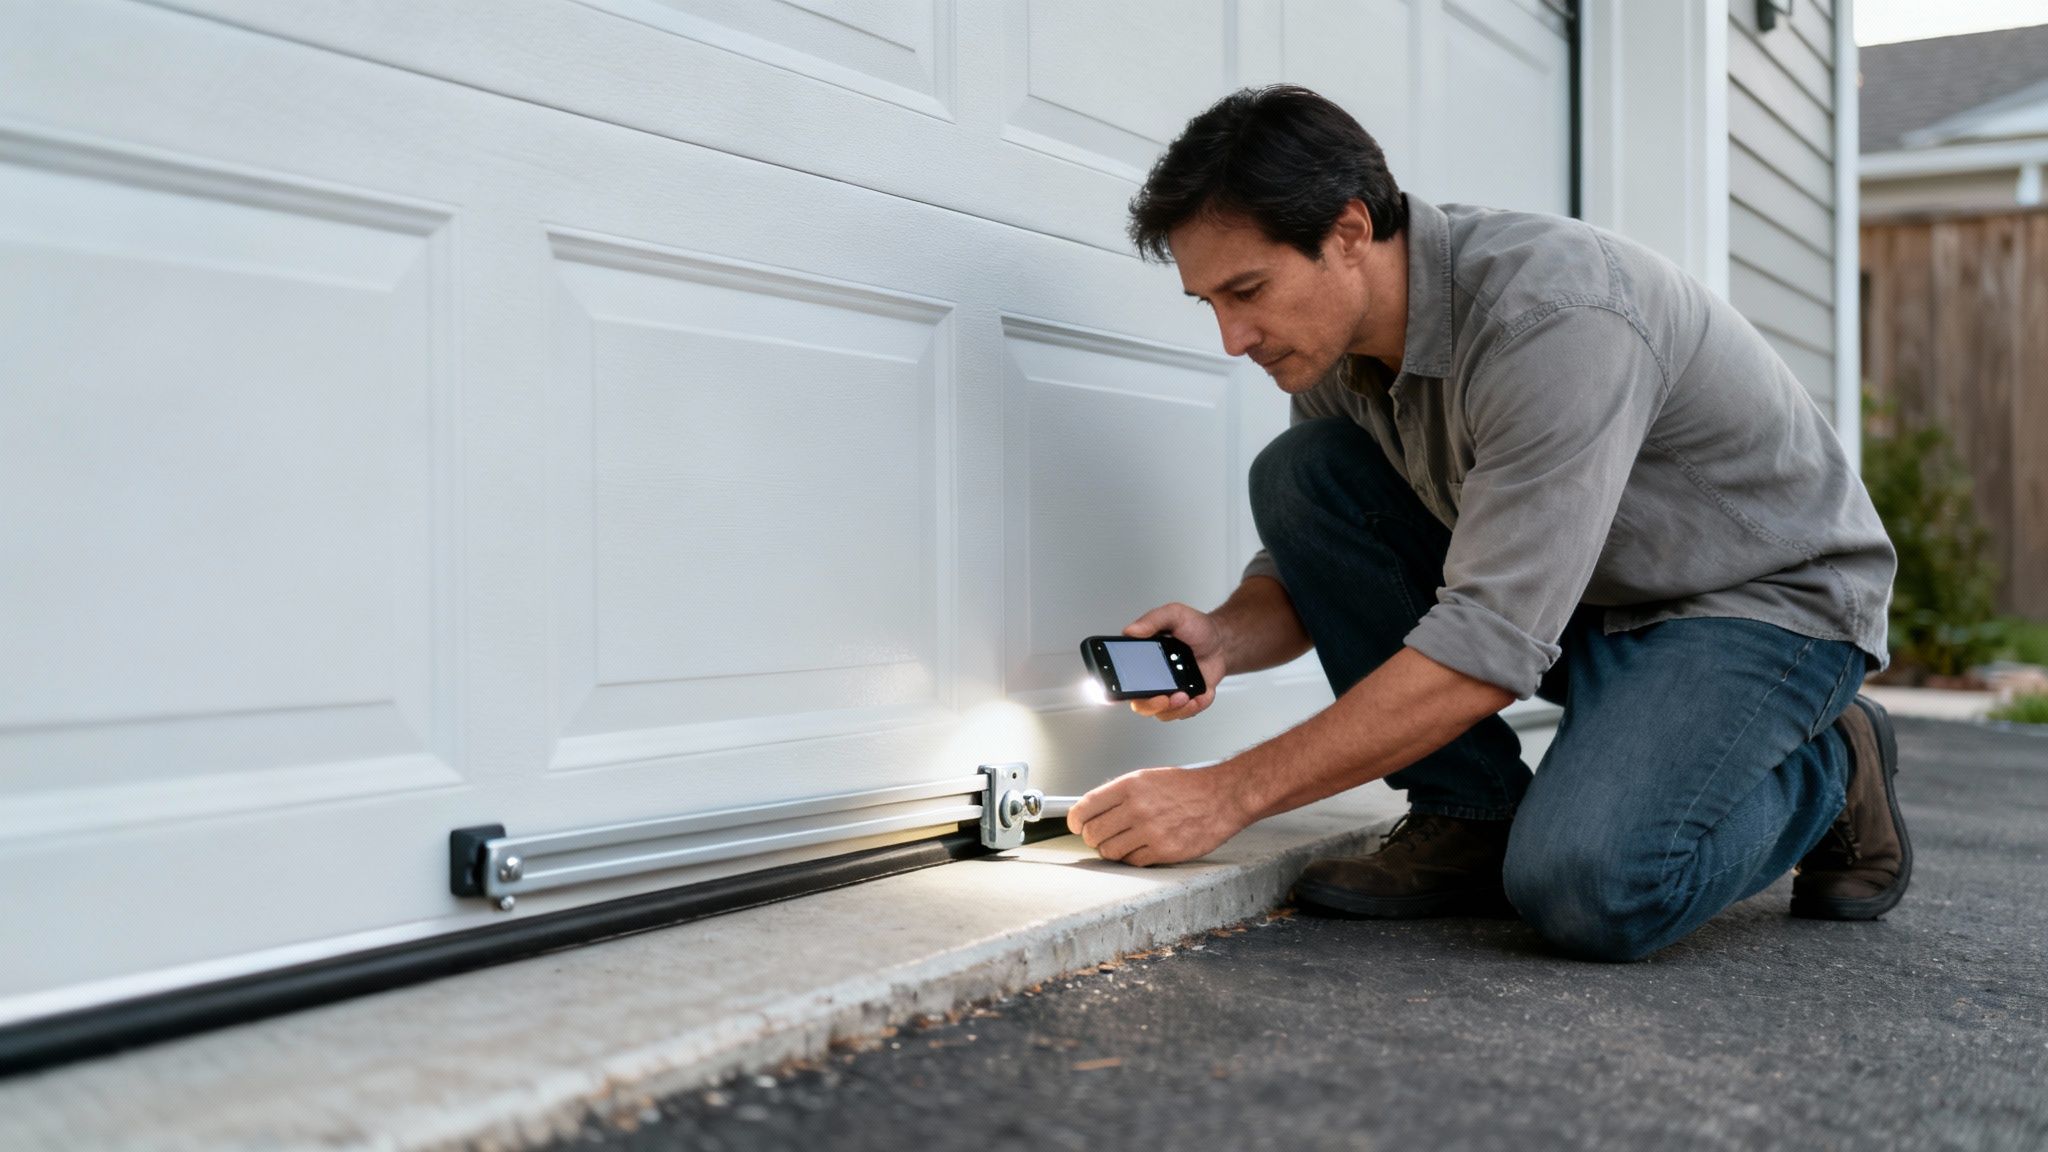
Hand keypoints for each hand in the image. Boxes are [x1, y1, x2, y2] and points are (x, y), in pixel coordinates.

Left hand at [1065, 764, 1248, 866]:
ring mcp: (1149, 830)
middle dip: (1092, 837)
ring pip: (1109, 851)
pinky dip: (1131, 858)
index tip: (1075, 824)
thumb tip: (1094, 809)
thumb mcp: (1149, 778)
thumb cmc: (1187, 787)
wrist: (1221, 798)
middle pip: (1093, 833)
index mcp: (1131, 785)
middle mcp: (1137, 807)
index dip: (1075, 820)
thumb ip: (1121, 793)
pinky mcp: (1163, 850)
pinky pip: (1132, 862)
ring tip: (1121, 843)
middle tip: (1099, 836)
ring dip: (1110, 850)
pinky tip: (1140, 849)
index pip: (1086, 807)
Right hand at [1122, 602, 1227, 720]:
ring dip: (1174, 709)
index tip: (1129, 690)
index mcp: (1143, 660)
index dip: (1119, 690)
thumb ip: (1152, 620)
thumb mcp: (1174, 614)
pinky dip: (1194, 707)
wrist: (1222, 641)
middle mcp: (1153, 679)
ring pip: (1162, 713)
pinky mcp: (1187, 699)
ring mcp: (1170, 691)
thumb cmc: (1196, 628)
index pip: (1123, 679)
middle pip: (1141, 703)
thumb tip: (1131, 630)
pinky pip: (1186, 713)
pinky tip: (1199, 695)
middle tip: (1164, 698)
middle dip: (1151, 705)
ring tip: (1185, 695)